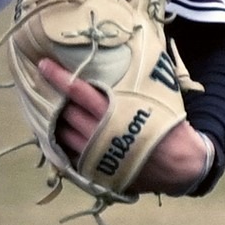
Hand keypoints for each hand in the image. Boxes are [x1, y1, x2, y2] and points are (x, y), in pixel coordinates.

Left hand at [37, 57, 210, 195]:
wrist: (182, 166)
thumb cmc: (170, 126)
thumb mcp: (154, 97)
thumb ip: (134, 82)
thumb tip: (126, 54)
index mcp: (113, 111)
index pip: (77, 90)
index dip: (58, 77)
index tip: (43, 64)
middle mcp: (99, 133)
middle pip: (65, 112)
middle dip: (53, 98)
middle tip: (42, 85)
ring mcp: (95, 155)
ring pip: (63, 134)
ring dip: (55, 121)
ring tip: (47, 108)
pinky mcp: (96, 171)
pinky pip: (70, 156)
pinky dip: (62, 144)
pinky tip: (57, 134)